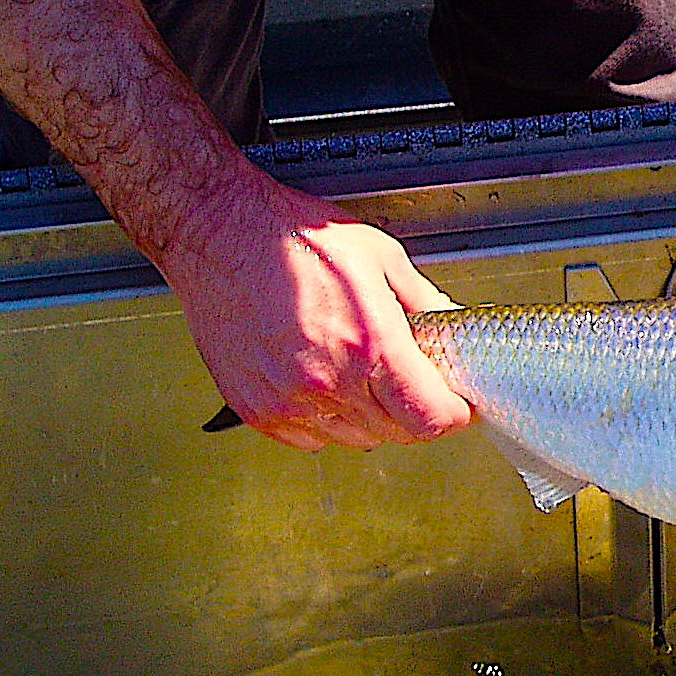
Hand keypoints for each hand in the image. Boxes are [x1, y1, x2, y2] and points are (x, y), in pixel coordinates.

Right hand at [154, 171, 473, 450]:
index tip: (456, 407)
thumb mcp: (380, 256)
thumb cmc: (292, 237)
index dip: (452, 416)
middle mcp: (329, 380)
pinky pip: (310, 440)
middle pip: (397, 434)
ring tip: (362, 375)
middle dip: (415, 413)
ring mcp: (289, 400)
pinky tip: (324, 383)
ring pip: (356, 440)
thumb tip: (448, 326)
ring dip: (371, 418)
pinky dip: (326, 422)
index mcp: (370, 344)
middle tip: (412, 384)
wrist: (220, 234)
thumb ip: (423, 301)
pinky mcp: (258, 408)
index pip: (430, 419)